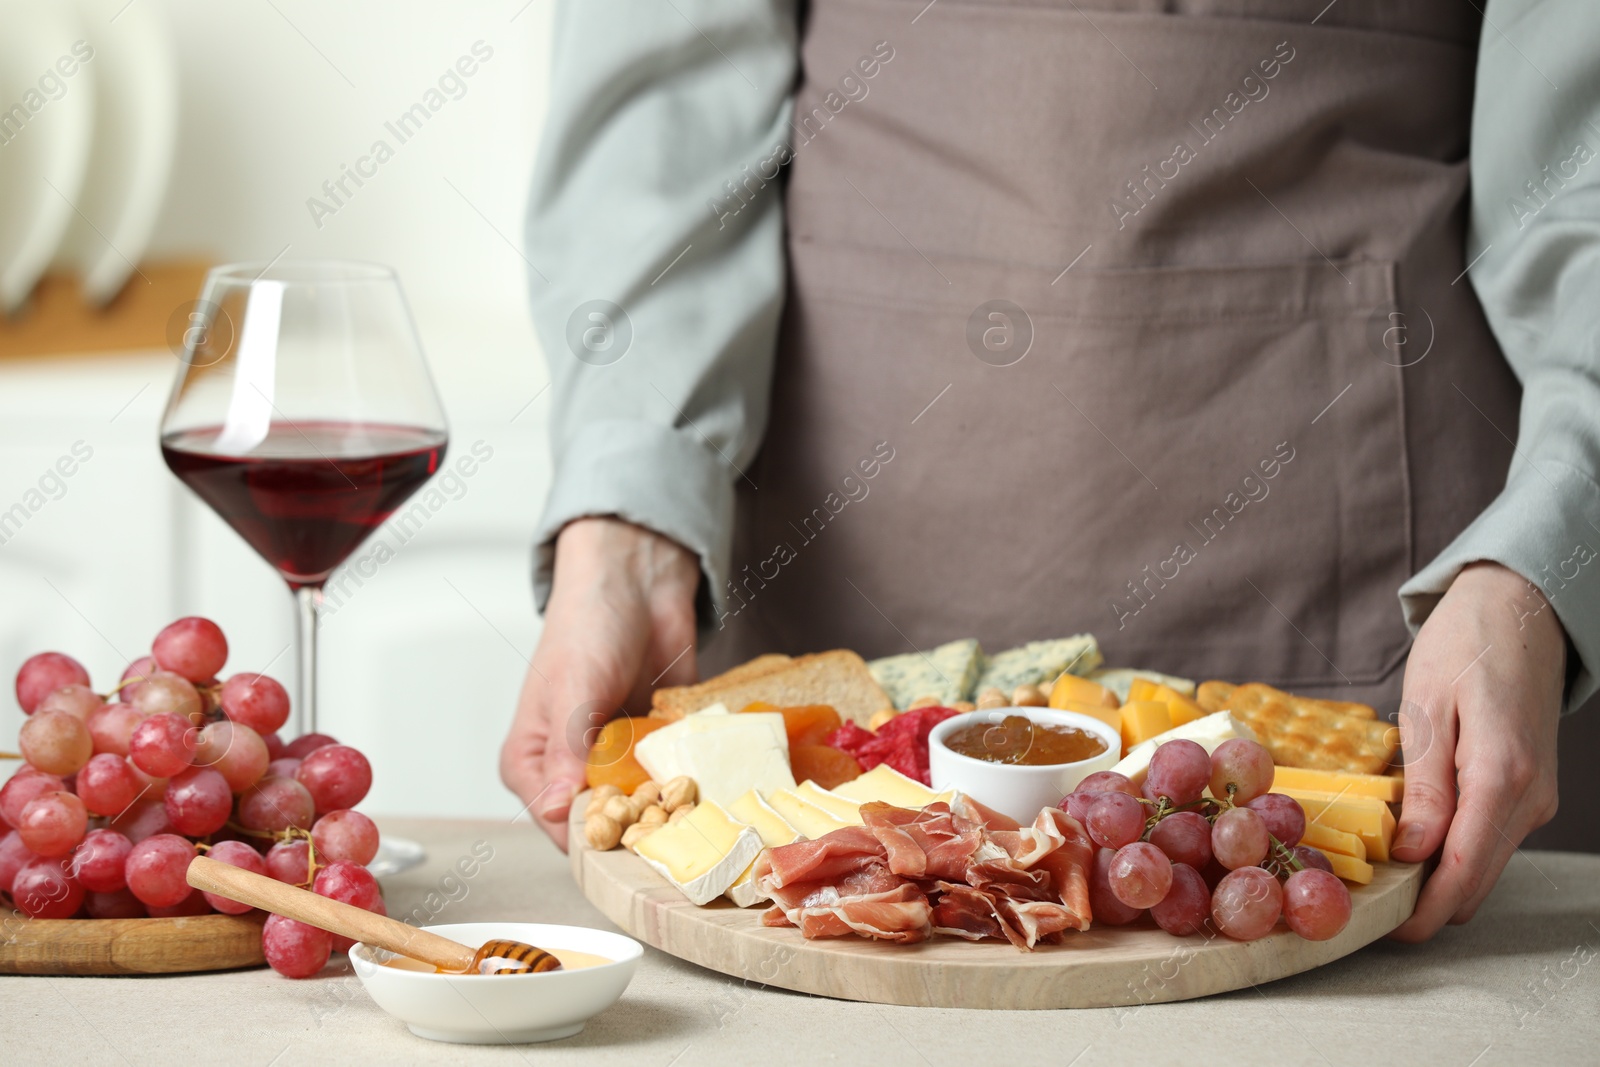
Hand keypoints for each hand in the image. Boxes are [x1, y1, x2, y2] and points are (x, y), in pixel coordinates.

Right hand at [499, 516, 699, 848]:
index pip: (560, 827)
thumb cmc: (587, 625)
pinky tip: (717, 780)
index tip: (639, 840)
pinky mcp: (655, 747)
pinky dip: (694, 779)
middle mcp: (572, 770)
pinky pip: (676, 777)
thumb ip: (567, 751)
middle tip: (681, 825)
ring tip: (705, 806)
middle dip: (644, 827)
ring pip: (646, 806)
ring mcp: (617, 761)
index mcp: (532, 765)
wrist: (638, 583)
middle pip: (607, 823)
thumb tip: (555, 810)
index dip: (600, 839)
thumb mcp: (574, 689)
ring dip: (674, 807)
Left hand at [1389, 561, 1564, 940]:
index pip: (1465, 870)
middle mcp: (1529, 796)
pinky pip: (1488, 838)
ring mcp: (1534, 797)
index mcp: (1502, 775)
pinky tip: (1410, 838)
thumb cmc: (1467, 646)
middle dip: (1426, 901)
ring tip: (1376, 870)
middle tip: (1365, 901)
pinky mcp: (1529, 791)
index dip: (1425, 910)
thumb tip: (1412, 853)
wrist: (1522, 610)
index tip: (1384, 929)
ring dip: (1438, 876)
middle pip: (1477, 879)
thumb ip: (1426, 784)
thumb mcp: (1428, 707)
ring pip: (1484, 863)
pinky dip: (1453, 850)